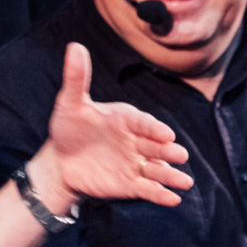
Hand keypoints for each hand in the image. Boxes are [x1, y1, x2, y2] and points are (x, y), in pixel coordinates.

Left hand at [46, 42, 192, 206]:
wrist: (61, 160)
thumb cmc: (69, 127)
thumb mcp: (70, 104)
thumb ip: (77, 79)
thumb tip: (74, 46)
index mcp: (126, 119)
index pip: (143, 123)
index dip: (153, 129)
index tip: (166, 134)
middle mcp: (135, 140)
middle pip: (155, 146)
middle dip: (168, 151)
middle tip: (181, 155)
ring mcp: (134, 162)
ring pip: (156, 169)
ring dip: (171, 175)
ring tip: (185, 183)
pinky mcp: (130, 184)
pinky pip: (147, 189)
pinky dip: (160, 194)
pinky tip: (173, 199)